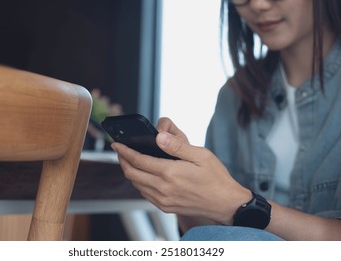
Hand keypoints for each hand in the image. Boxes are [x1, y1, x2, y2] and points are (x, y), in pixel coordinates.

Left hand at [112, 118, 250, 225]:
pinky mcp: (165, 207)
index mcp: (170, 173)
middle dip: (122, 160)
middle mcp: (163, 188)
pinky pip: (144, 194)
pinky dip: (139, 183)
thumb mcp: (200, 155)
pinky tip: (142, 175)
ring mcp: (163, 200)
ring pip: (136, 184)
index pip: (138, 160)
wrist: (225, 203)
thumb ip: (177, 146)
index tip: (116, 143)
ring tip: (129, 160)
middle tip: (120, 150)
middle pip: (132, 173)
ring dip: (129, 172)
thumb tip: (158, 136)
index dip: (124, 151)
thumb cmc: (215, 177)